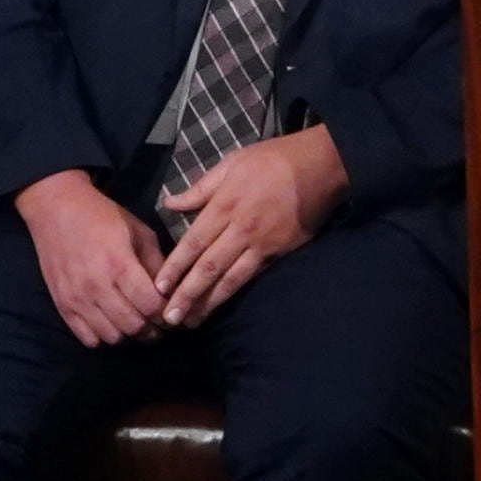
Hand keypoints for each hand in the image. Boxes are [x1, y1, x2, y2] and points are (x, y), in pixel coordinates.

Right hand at [15, 170, 170, 348]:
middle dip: (152, 329)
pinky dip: (103, 337)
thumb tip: (173, 292)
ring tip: (136, 323)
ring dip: (128, 335)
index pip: (151, 305)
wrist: (55, 209)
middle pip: (133, 325)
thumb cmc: (102, 217)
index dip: (167, 314)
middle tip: (158, 324)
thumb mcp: (139, 232)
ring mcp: (76, 298)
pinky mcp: (61, 305)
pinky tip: (111, 324)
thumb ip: (156, 263)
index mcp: (119, 264)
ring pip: (111, 336)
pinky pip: (87, 337)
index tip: (173, 313)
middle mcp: (96, 285)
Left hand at [154, 125, 348, 327]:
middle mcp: (240, 229)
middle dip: (186, 294)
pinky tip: (222, 304)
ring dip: (209, 302)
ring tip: (191, 321)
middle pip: (208, 267)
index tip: (158, 286)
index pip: (193, 243)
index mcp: (225, 205)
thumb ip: (200, 188)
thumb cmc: (274, 159)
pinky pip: (252, 275)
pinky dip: (235, 291)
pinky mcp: (280, 251)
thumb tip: (170, 203)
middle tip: (168, 318)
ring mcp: (262, 243)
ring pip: (230, 278)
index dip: (175, 267)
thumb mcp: (232, 163)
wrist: (322, 166)